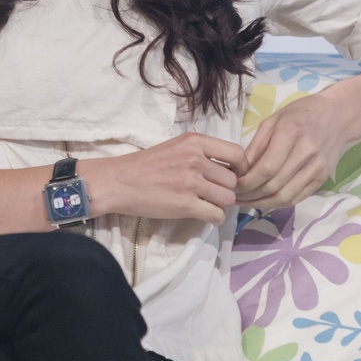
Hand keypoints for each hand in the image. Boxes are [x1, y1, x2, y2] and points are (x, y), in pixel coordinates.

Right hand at [85, 133, 247, 225]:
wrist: (118, 181)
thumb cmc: (146, 165)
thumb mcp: (176, 146)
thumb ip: (202, 153)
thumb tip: (229, 168)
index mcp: (195, 141)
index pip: (238, 154)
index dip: (241, 169)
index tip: (232, 177)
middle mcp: (196, 159)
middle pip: (234, 180)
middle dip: (226, 190)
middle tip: (212, 194)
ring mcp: (191, 182)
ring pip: (228, 199)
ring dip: (220, 205)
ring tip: (205, 204)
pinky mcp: (185, 204)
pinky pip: (216, 215)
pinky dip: (213, 218)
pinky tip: (201, 214)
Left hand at [237, 92, 347, 210]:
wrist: (338, 116)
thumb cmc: (300, 114)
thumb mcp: (272, 121)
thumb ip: (256, 146)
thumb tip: (239, 172)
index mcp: (290, 133)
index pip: (266, 168)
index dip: (247, 182)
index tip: (233, 185)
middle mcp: (306, 152)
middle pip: (274, 185)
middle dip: (250, 195)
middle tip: (235, 196)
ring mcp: (317, 168)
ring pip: (285, 197)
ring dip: (262, 204)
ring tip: (246, 202)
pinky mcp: (322, 178)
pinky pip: (297, 198)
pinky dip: (278, 204)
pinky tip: (264, 201)